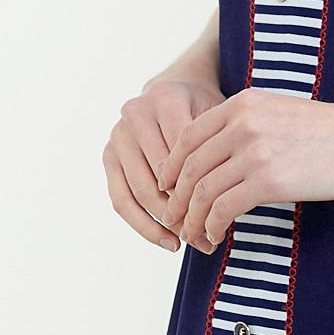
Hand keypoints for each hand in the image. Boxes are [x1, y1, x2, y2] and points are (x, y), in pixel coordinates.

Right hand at [103, 72, 223, 249]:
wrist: (176, 92)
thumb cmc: (205, 110)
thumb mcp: (220, 118)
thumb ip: (219, 149)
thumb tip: (225, 205)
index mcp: (166, 99)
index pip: (183, 153)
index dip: (200, 187)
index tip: (221, 214)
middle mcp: (135, 114)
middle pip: (159, 174)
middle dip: (184, 210)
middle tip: (207, 236)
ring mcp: (118, 135)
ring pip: (138, 191)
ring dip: (164, 223)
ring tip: (190, 243)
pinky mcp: (108, 156)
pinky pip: (120, 199)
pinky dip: (143, 225)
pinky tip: (167, 241)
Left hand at [158, 87, 333, 252]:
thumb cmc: (329, 132)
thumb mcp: (279, 114)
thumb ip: (245, 127)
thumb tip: (217, 159)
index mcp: (242, 104)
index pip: (188, 137)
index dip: (172, 168)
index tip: (168, 189)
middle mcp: (242, 124)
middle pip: (190, 167)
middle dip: (177, 199)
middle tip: (175, 221)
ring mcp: (254, 151)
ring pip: (202, 191)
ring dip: (193, 220)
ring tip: (195, 236)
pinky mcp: (269, 180)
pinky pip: (224, 208)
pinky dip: (213, 226)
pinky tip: (216, 236)